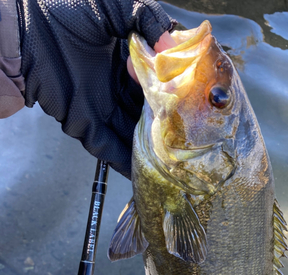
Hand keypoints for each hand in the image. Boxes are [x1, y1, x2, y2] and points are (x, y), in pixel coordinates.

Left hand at [19, 0, 176, 178]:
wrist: (22, 33)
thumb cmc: (62, 11)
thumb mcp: (112, 4)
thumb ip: (146, 16)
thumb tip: (171, 43)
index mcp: (125, 62)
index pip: (157, 80)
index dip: (173, 87)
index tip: (190, 94)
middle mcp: (116, 87)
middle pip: (148, 110)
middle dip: (167, 121)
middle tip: (189, 130)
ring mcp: (101, 108)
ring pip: (133, 132)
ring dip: (151, 145)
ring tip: (175, 156)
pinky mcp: (84, 124)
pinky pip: (109, 148)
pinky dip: (125, 161)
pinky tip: (145, 170)